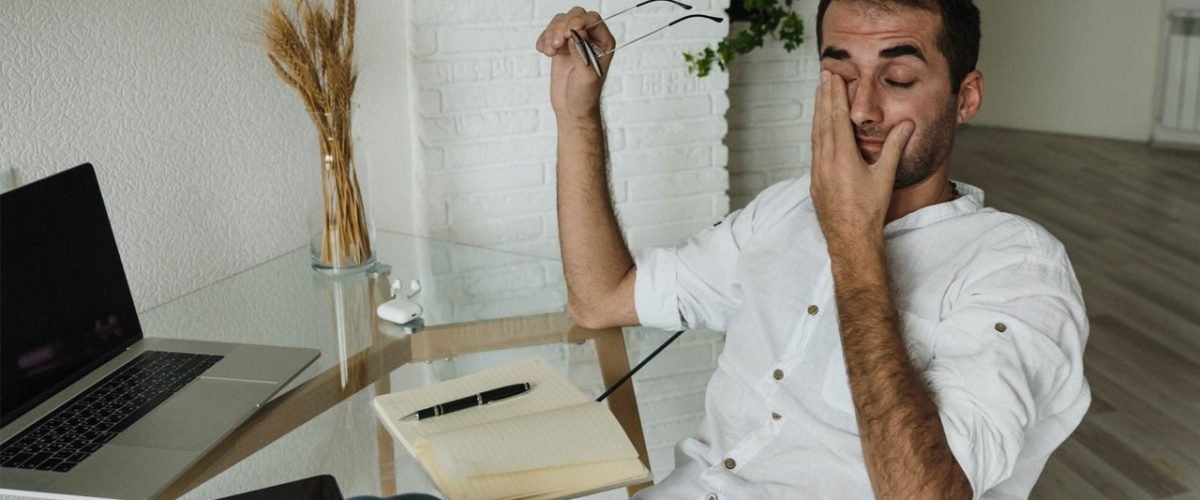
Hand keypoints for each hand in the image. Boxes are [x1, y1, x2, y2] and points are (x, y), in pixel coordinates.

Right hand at [535, 7, 614, 119]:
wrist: (572, 108)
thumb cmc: (585, 95)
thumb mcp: (586, 76)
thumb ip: (581, 52)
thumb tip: (576, 32)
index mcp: (604, 42)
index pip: (592, 19)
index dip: (579, 21)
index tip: (568, 32)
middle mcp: (590, 38)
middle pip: (575, 16)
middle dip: (562, 27)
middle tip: (557, 44)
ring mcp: (574, 41)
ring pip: (560, 22)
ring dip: (551, 34)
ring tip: (550, 51)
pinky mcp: (560, 47)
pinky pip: (549, 32)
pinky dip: (544, 40)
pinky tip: (545, 52)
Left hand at [810, 70, 913, 242]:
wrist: (850, 239)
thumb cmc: (869, 211)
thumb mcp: (885, 176)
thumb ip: (894, 148)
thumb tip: (906, 124)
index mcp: (842, 158)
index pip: (837, 118)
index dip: (835, 95)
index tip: (833, 77)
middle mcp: (825, 162)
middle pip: (822, 121)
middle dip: (824, 97)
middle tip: (824, 75)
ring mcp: (817, 171)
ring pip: (816, 134)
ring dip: (818, 112)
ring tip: (820, 94)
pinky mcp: (815, 180)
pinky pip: (814, 149)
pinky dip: (816, 132)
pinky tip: (819, 127)